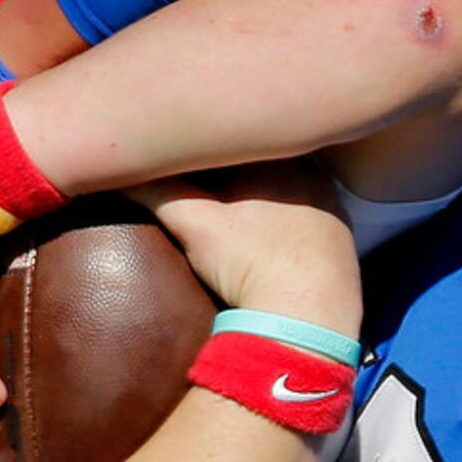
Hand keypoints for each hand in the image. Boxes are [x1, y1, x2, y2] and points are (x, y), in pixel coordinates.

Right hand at [135, 161, 361, 339]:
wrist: (306, 321)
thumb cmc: (249, 262)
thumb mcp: (193, 223)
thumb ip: (157, 189)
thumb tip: (118, 170)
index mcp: (284, 157)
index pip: (242, 140)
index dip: (214, 148)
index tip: (194, 156)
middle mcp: (316, 176)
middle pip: (268, 164)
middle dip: (241, 172)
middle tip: (212, 185)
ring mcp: (334, 210)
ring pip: (292, 192)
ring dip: (267, 198)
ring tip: (240, 214)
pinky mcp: (343, 243)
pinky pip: (309, 221)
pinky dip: (289, 225)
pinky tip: (272, 241)